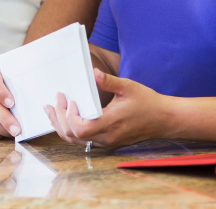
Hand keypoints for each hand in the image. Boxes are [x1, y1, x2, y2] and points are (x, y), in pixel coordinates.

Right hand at [0, 71, 20, 139]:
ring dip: (1, 129)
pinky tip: (3, 135)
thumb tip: (41, 106)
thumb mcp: (21, 91)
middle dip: (5, 118)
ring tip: (14, 133)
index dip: (1, 92)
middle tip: (18, 129)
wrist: (10, 104)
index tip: (12, 103)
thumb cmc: (19, 98)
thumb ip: (24, 94)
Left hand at [43, 69, 172, 149]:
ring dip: (61, 126)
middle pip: (73, 136)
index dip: (69, 116)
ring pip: (76, 141)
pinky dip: (71, 131)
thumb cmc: (147, 102)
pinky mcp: (108, 142)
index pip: (80, 129)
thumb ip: (109, 81)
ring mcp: (107, 142)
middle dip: (59, 118)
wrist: (164, 119)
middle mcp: (107, 137)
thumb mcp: (129, 87)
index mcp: (110, 124)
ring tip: (52, 110)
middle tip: (54, 101)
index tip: (68, 100)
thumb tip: (93, 73)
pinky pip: (83, 141)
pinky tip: (66, 119)